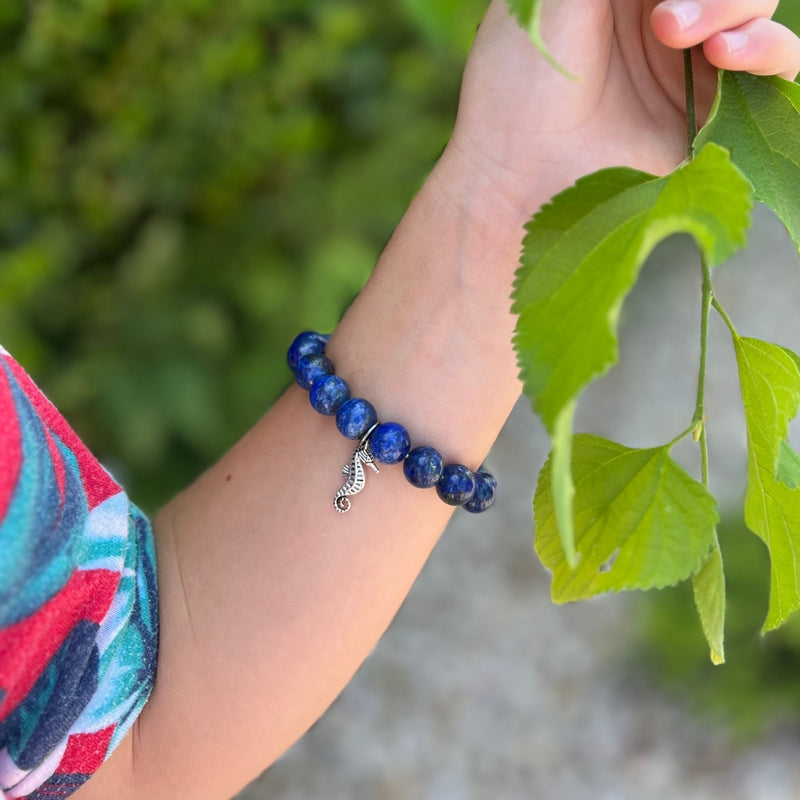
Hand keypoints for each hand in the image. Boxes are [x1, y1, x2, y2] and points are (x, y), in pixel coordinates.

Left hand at [446, 0, 799, 214]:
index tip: (657, 0)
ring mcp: (690, 68)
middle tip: (665, 21)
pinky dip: (770, 49)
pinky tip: (729, 52)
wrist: (515, 173)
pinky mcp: (711, 118)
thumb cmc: (518, 81)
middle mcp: (664, 21)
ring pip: (758, 12)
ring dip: (739, 7)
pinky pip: (776, 70)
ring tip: (685, 34)